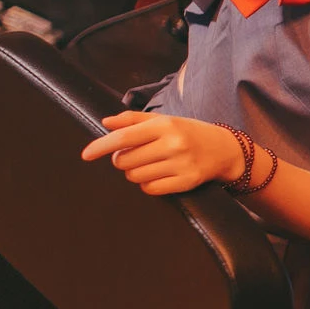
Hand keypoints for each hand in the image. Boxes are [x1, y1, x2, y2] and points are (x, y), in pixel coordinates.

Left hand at [80, 110, 243, 194]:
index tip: (85, 155)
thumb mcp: (165, 119)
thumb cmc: (188, 132)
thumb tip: (106, 123)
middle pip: (125, 160)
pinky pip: (150, 189)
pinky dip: (148, 184)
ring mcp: (181, 164)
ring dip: (135, 172)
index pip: (124, 137)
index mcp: (165, 125)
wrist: (224, 149)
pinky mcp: (186, 181)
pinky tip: (158, 175)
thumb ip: (133, 120)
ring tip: (150, 164)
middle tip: (135, 155)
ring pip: (135, 176)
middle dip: (122, 160)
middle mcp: (173, 144)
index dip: (101, 146)